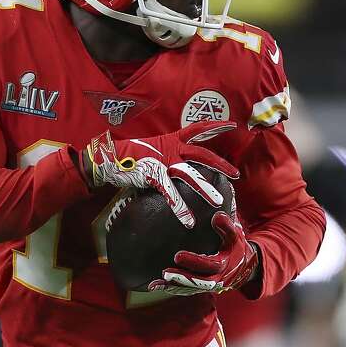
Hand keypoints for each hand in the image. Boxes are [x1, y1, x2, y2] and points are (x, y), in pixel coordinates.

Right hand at [83, 121, 237, 226]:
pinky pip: (170, 194)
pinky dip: (180, 208)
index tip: (232, 125)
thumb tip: (187, 164)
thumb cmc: (134, 155)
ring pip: (190, 175)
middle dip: (220, 164)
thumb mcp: (158, 150)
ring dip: (204, 189)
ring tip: (218, 201)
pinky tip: (188, 221)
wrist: (109, 157)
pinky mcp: (154, 175)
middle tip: (236, 174)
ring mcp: (164, 162)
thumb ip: (173, 154)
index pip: (198, 129)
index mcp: (173, 140)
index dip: (215, 126)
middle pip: (202, 155)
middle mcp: (172, 149)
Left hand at [149, 211, 258, 294]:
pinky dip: (173, 289)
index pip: (209, 265)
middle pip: (199, 282)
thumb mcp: (235, 236)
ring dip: (174, 286)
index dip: (194, 262)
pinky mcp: (201, 288)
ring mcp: (208, 286)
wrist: (243, 268)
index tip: (177, 256)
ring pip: (191, 289)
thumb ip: (227, 227)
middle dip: (182, 278)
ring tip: (157, 283)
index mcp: (224, 264)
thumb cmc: (235, 248)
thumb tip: (217, 216)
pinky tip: (157, 286)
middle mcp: (217, 279)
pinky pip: (186, 290)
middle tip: (165, 272)